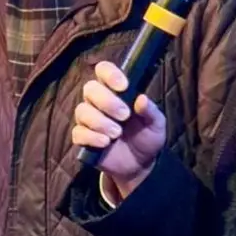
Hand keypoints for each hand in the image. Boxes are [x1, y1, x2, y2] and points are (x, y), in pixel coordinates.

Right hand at [71, 61, 166, 196]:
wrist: (138, 165)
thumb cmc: (146, 138)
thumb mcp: (156, 125)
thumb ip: (151, 111)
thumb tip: (142, 99)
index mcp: (116, 91)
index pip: (104, 70)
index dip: (110, 74)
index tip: (123, 86)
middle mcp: (99, 101)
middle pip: (90, 89)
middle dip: (107, 101)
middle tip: (124, 116)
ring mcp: (88, 119)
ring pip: (82, 111)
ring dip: (100, 122)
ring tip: (116, 134)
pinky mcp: (82, 137)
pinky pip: (78, 132)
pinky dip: (92, 137)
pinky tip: (105, 143)